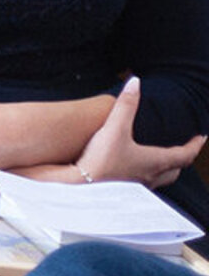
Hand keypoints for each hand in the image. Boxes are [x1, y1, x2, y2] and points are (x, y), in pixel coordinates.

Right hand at [75, 78, 206, 188]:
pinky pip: (142, 186)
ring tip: (157, 160)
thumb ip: (125, 105)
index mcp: (155, 161)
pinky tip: (130, 171)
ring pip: (159, 179)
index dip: (195, 144)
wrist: (78, 188)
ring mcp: (137, 188)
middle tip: (182, 149)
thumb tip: (135, 82)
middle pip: (175, 170)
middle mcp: (150, 176)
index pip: (185, 154)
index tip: (201, 136)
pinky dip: (144, 176)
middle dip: (181, 159)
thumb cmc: (101, 161)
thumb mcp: (114, 128)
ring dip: (164, 170)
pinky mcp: (122, 194)